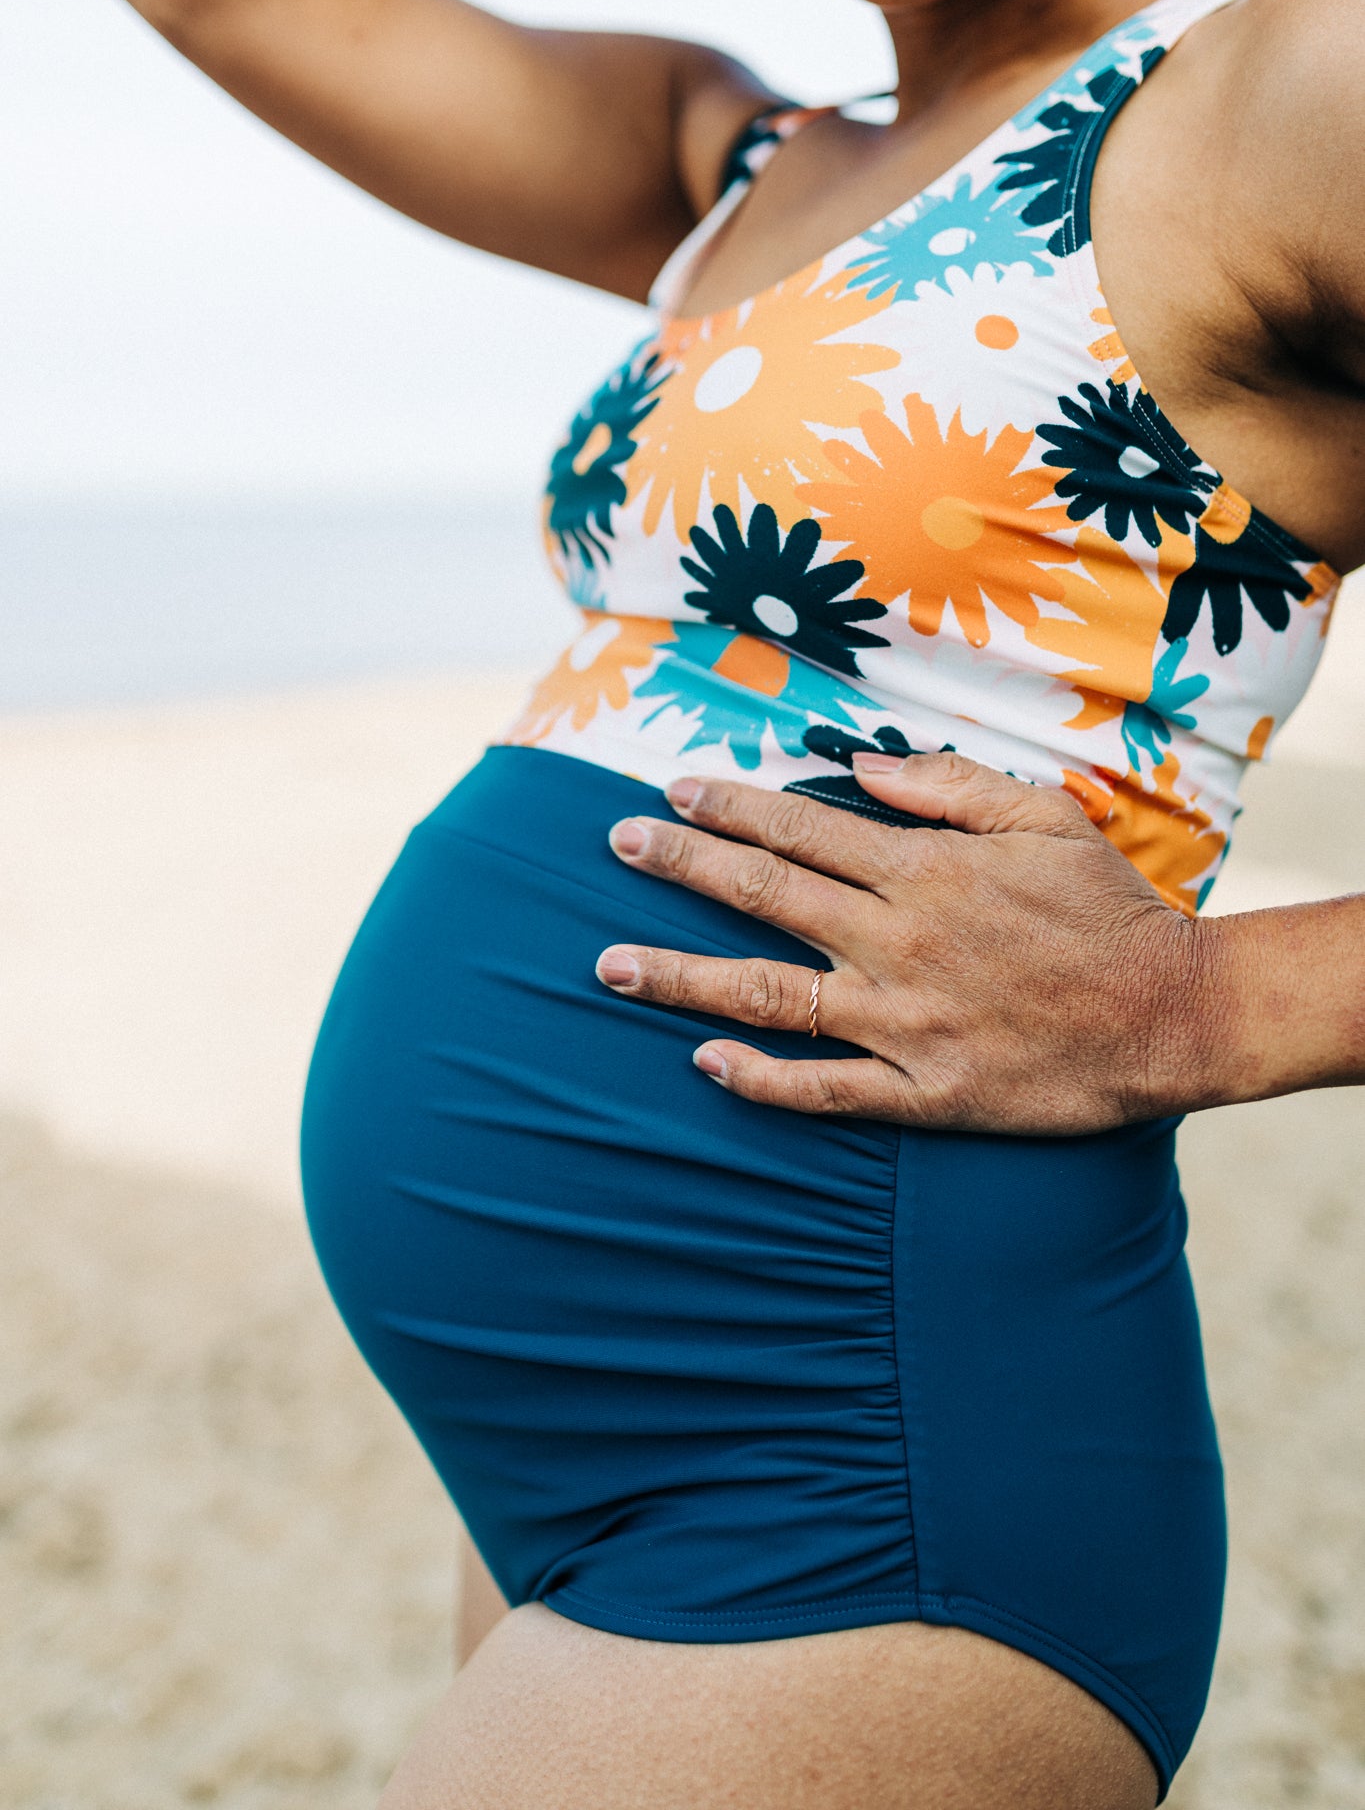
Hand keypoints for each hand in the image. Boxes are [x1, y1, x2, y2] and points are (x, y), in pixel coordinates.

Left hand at [595, 751, 1227, 1134]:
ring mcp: (902, 1021)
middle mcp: (896, 941)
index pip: (799, 829)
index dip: (727, 806)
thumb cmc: (1107, 910)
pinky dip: (759, 1080)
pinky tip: (703, 1066)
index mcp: (922, 870)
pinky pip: (823, 1090)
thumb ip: (947, 786)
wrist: (1172, 1016)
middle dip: (680, 865)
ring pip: (766, 996)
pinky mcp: (923, 1090)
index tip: (671, 789)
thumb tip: (860, 766)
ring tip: (610, 966)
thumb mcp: (1041, 816)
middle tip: (614, 845)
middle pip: (762, 897)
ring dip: (682, 978)